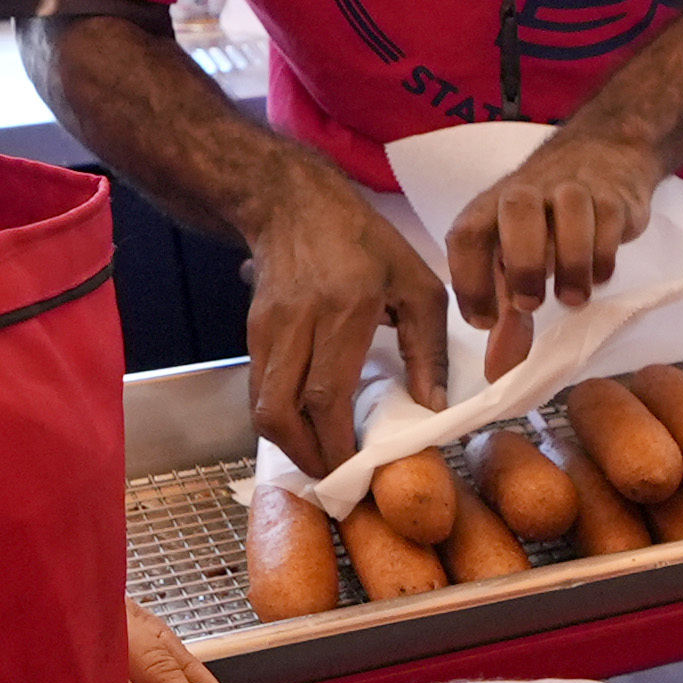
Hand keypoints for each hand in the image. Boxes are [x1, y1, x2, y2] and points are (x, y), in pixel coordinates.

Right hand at [243, 164, 450, 479]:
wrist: (292, 203)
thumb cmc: (364, 242)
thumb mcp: (418, 284)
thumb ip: (428, 349)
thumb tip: (430, 407)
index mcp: (343, 310)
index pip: (325, 395)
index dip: (335, 442)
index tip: (357, 469)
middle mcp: (297, 323)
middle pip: (281, 413)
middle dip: (307, 458)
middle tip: (336, 479)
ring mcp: (266, 329)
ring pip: (263, 408)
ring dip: (291, 445)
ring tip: (322, 460)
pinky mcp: (252, 333)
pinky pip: (260, 391)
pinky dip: (282, 419)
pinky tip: (308, 427)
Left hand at [444, 127, 665, 332]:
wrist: (603, 157)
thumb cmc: (546, 222)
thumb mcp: (517, 262)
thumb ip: (507, 318)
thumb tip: (499, 374)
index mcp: (490, 209)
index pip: (467, 235)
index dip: (470, 281)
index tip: (485, 322)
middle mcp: (527, 192)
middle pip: (517, 209)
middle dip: (523, 261)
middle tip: (531, 306)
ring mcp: (572, 187)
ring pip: (571, 209)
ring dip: (571, 260)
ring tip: (572, 299)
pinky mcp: (613, 194)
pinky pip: (610, 218)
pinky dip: (604, 255)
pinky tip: (599, 276)